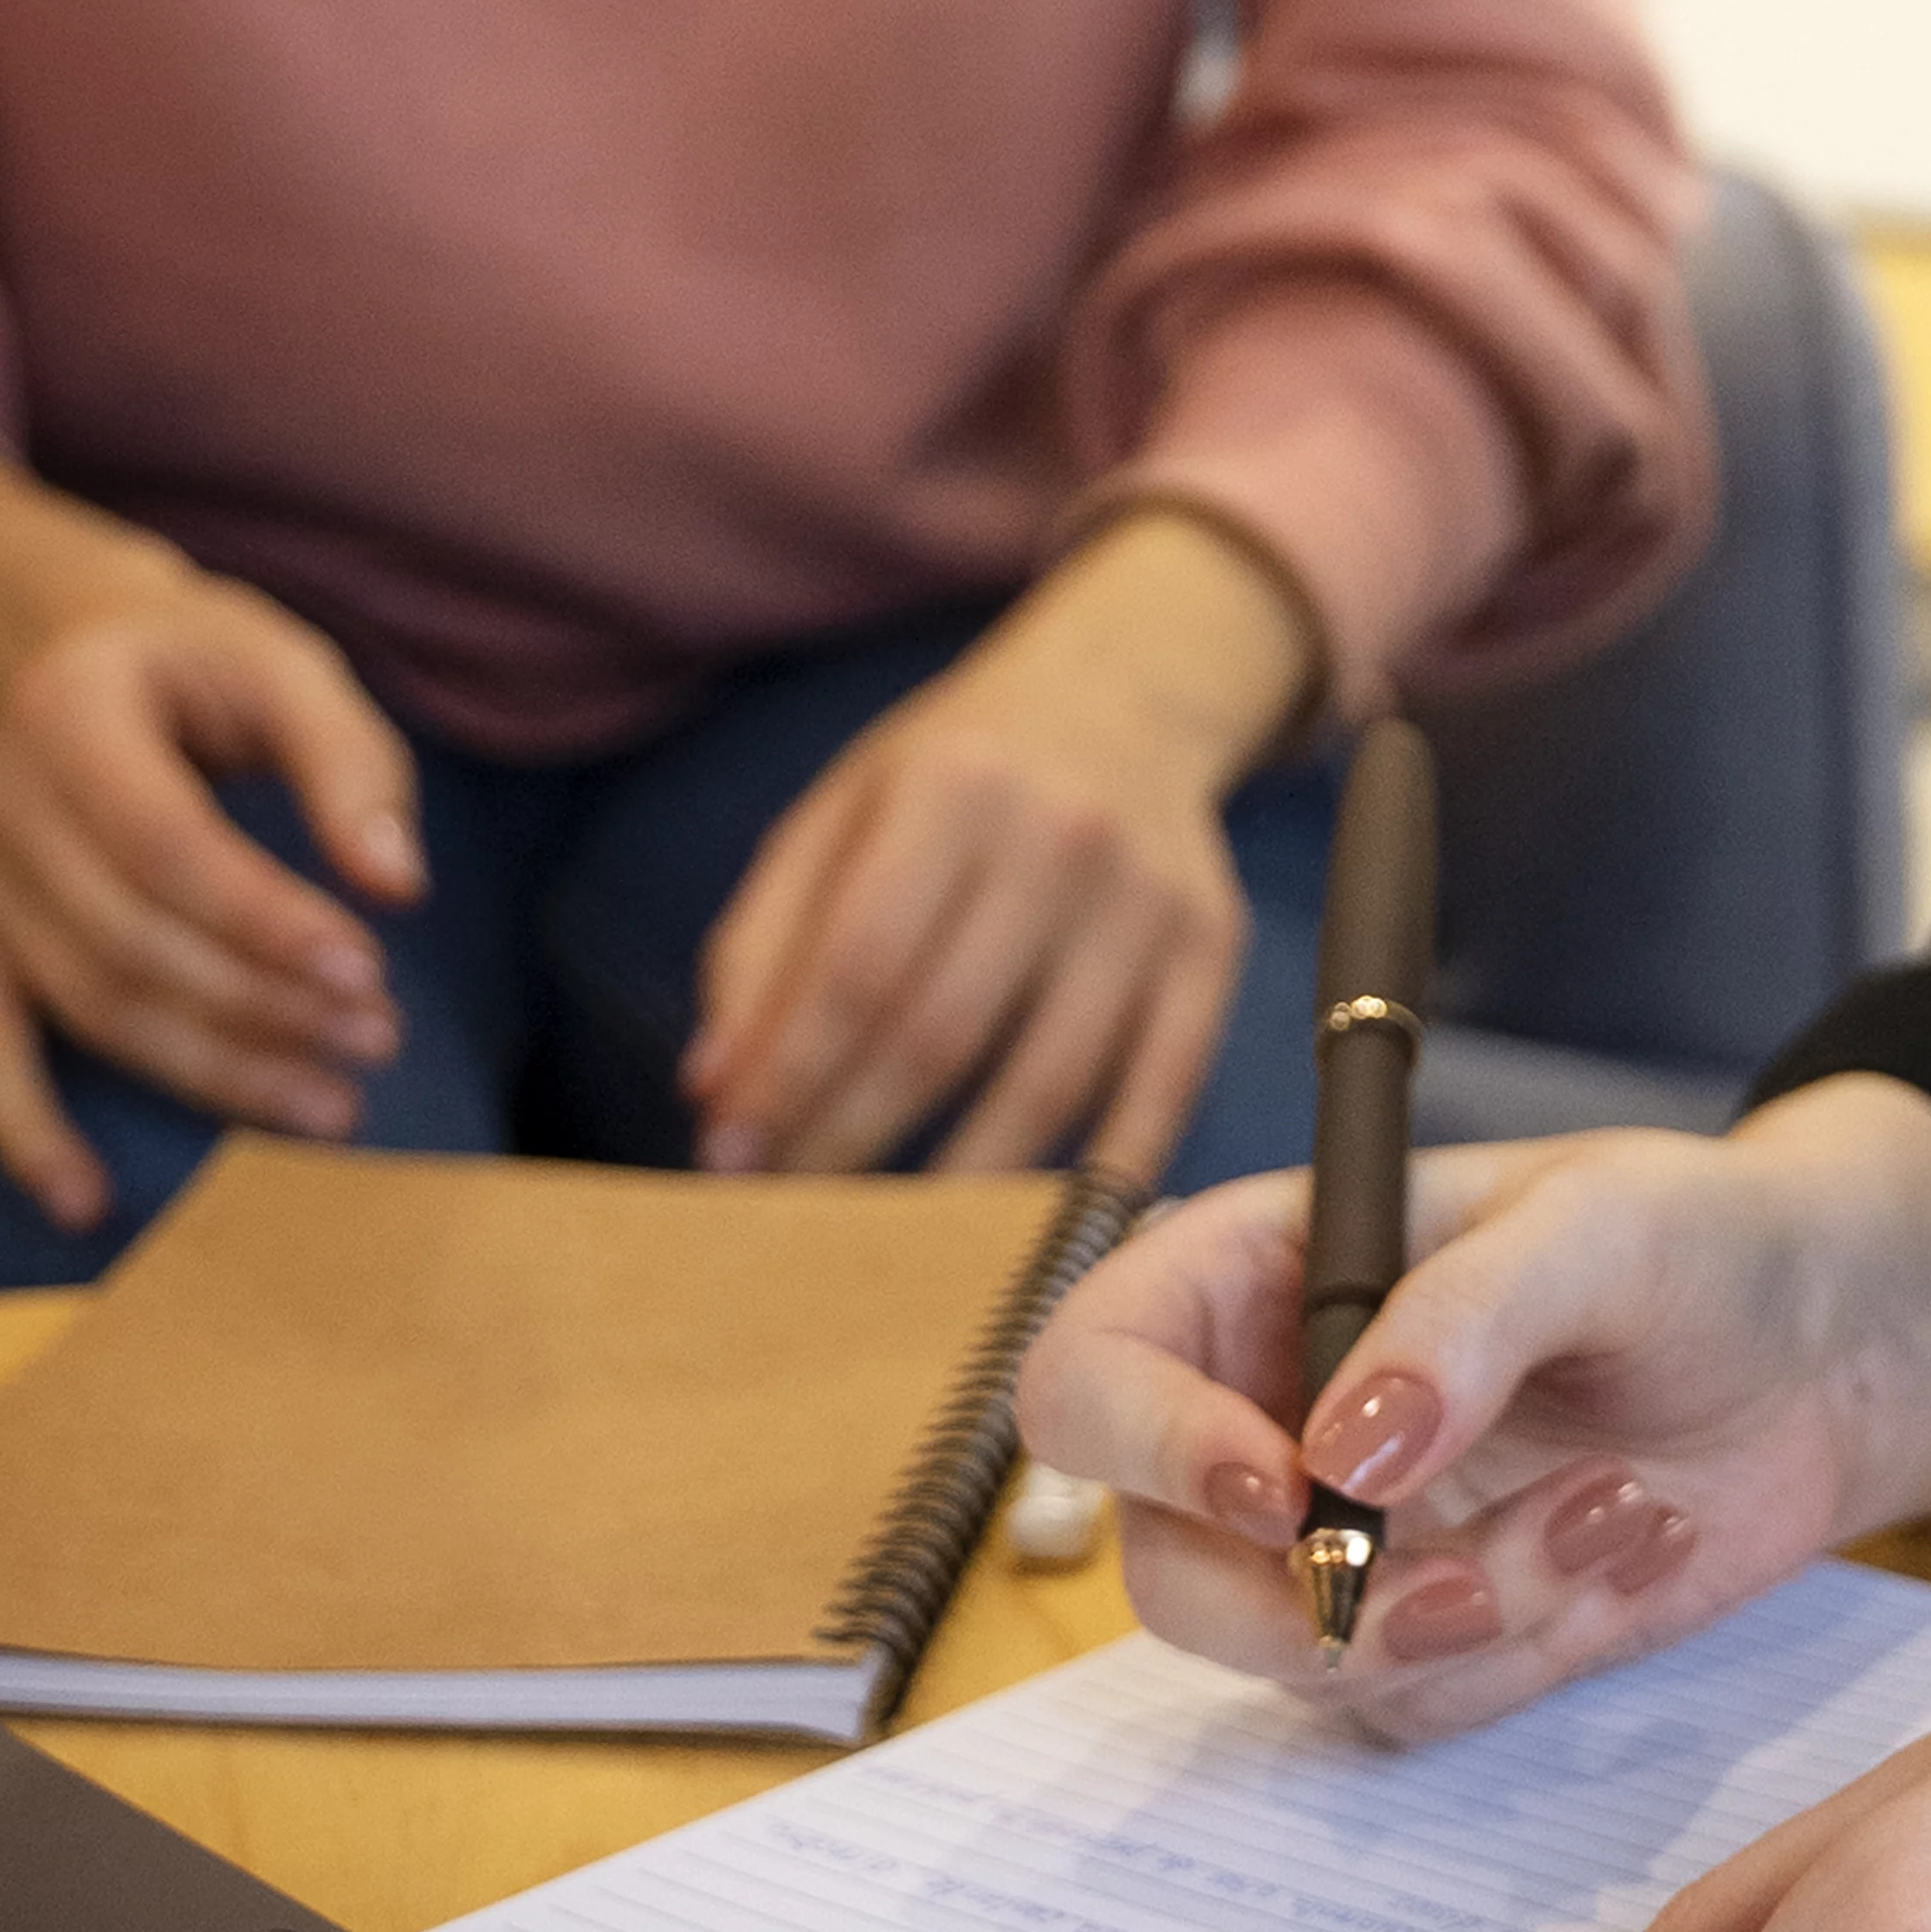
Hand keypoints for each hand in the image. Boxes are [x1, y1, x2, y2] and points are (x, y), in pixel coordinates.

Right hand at [0, 441, 426, 1233]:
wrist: (63, 653)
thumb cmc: (198, 662)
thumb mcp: (283, 662)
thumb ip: (347, 764)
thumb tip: (400, 885)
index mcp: (71, 712)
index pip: (165, 843)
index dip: (263, 919)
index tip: (367, 971)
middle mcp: (0, 803)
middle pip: (129, 939)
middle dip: (260, 1005)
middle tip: (377, 1040)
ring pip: (88, 1004)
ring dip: (208, 1068)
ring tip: (328, 1101)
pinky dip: (25, 1130)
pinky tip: (84, 1201)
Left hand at [681, 505, 1318, 1182]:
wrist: (1127, 694)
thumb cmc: (956, 771)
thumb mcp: (841, 811)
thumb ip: (765, 943)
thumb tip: (717, 1095)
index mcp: (955, 787)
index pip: (856, 967)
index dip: (790, 1077)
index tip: (733, 1158)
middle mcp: (1063, 837)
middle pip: (941, 1036)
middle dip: (850, 1140)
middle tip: (793, 1209)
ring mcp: (1150, 900)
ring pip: (1045, 1088)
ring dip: (954, 1186)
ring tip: (888, 1237)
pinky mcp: (1213, 951)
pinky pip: (1156, 1098)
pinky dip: (1091, 1181)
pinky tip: (1028, 1231)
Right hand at [1017, 1075, 1930, 1725]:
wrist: (1838, 1346)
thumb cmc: (1703, 1234)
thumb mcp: (1597, 1225)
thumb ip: (1461, 1322)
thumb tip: (1335, 1460)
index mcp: (1254, 1276)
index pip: (1092, 1376)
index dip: (1147, 1450)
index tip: (1286, 1496)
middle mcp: (1265, 1417)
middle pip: (1162, 1568)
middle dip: (1309, 1603)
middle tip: (1465, 1585)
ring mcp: (1345, 1542)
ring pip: (1296, 1660)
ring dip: (1465, 1615)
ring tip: (1620, 1505)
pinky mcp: (1435, 1632)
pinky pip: (1417, 1704)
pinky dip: (1530, 1644)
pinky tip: (1634, 1538)